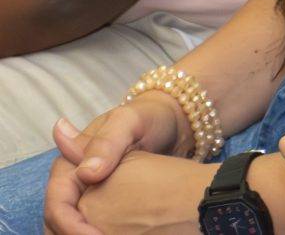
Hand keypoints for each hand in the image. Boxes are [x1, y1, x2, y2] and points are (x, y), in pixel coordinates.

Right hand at [41, 96, 188, 234]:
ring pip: (68, 227)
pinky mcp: (103, 203)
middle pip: (57, 221)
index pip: (57, 203)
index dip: (70, 224)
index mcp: (69, 162)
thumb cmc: (150, 117)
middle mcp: (72, 181)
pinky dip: (97, 233)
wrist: (172, 121)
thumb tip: (84, 173)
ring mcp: (86, 194)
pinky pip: (90, 226)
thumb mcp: (130, 121)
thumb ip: (107, 143)